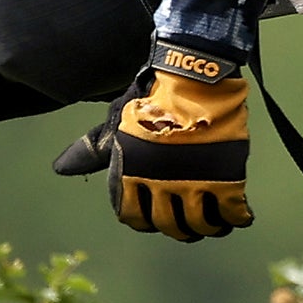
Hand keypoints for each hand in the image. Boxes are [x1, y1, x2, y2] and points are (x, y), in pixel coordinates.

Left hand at [107, 44, 253, 241]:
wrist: (193, 73)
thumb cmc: (153, 97)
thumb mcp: (118, 122)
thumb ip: (95, 150)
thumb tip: (61, 168)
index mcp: (129, 175)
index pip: (135, 218)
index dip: (148, 218)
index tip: (161, 211)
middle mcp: (157, 185)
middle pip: (171, 226)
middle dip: (182, 228)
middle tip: (193, 221)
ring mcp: (192, 182)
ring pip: (202, 225)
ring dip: (210, 227)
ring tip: (217, 219)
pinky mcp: (226, 176)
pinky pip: (232, 214)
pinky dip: (238, 218)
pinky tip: (240, 213)